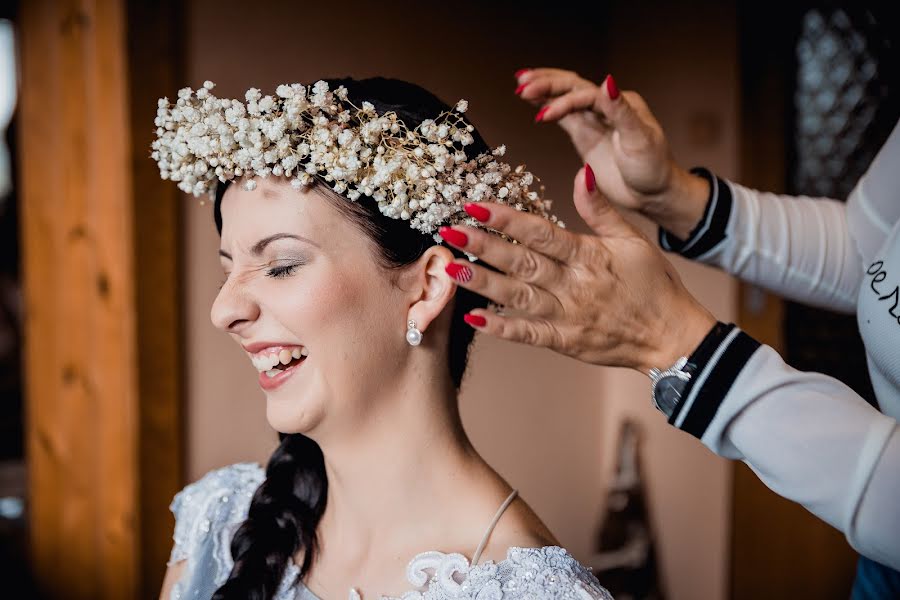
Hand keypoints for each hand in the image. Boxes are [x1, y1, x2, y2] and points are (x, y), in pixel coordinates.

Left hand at [439, 165, 715, 373]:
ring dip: (483, 283)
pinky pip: (529, 335)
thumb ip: (601, 209)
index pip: (541, 233)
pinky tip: (474, 318)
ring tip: (451, 269)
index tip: (476, 206)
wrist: (672, 337)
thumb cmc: (653, 285)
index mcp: (588, 255)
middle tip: (449, 231)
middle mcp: (574, 284)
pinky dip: (501, 328)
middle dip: (483, 246)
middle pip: (522, 262)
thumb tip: (581, 173)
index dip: (506, 219)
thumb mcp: (634, 240)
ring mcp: (568, 315)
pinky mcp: (565, 342)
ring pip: (518, 296)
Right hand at [515, 68, 708, 238]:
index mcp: (621, 102)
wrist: (653, 193)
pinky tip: (530, 101)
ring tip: (520, 84)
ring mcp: (593, 119)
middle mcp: (606, 105)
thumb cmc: (653, 168)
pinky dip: (546, 105)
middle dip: (546, 84)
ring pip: (564, 96)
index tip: (543, 115)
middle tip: (522, 85)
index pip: (586, 95)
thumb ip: (620, 110)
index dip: (563, 102)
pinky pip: (562, 115)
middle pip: (571, 86)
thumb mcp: (640, 139)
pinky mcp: (584, 134)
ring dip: (543, 89)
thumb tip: (607, 81)